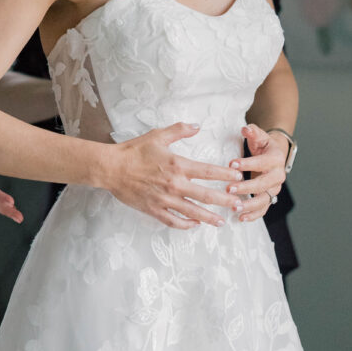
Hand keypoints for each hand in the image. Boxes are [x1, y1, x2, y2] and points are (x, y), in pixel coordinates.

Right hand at [109, 122, 243, 229]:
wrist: (111, 167)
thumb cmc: (133, 151)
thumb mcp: (157, 136)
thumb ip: (179, 130)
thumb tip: (197, 126)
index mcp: (177, 165)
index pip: (208, 172)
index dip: (225, 175)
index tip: (238, 178)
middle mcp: (174, 184)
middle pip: (206, 196)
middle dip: (225, 201)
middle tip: (240, 205)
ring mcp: (164, 199)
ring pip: (192, 212)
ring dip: (209, 217)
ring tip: (221, 222)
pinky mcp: (154, 209)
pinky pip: (173, 220)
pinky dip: (185, 224)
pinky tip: (194, 225)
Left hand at [225, 123, 287, 221]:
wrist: (275, 155)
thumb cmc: (263, 145)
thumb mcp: (259, 136)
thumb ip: (253, 132)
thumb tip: (246, 129)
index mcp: (276, 158)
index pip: (262, 162)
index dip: (248, 164)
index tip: (231, 164)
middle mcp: (278, 175)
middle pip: (263, 184)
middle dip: (246, 187)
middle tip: (228, 189)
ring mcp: (274, 188)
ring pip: (264, 200)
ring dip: (249, 205)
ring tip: (234, 207)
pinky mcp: (270, 197)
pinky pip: (263, 209)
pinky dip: (253, 215)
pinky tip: (241, 218)